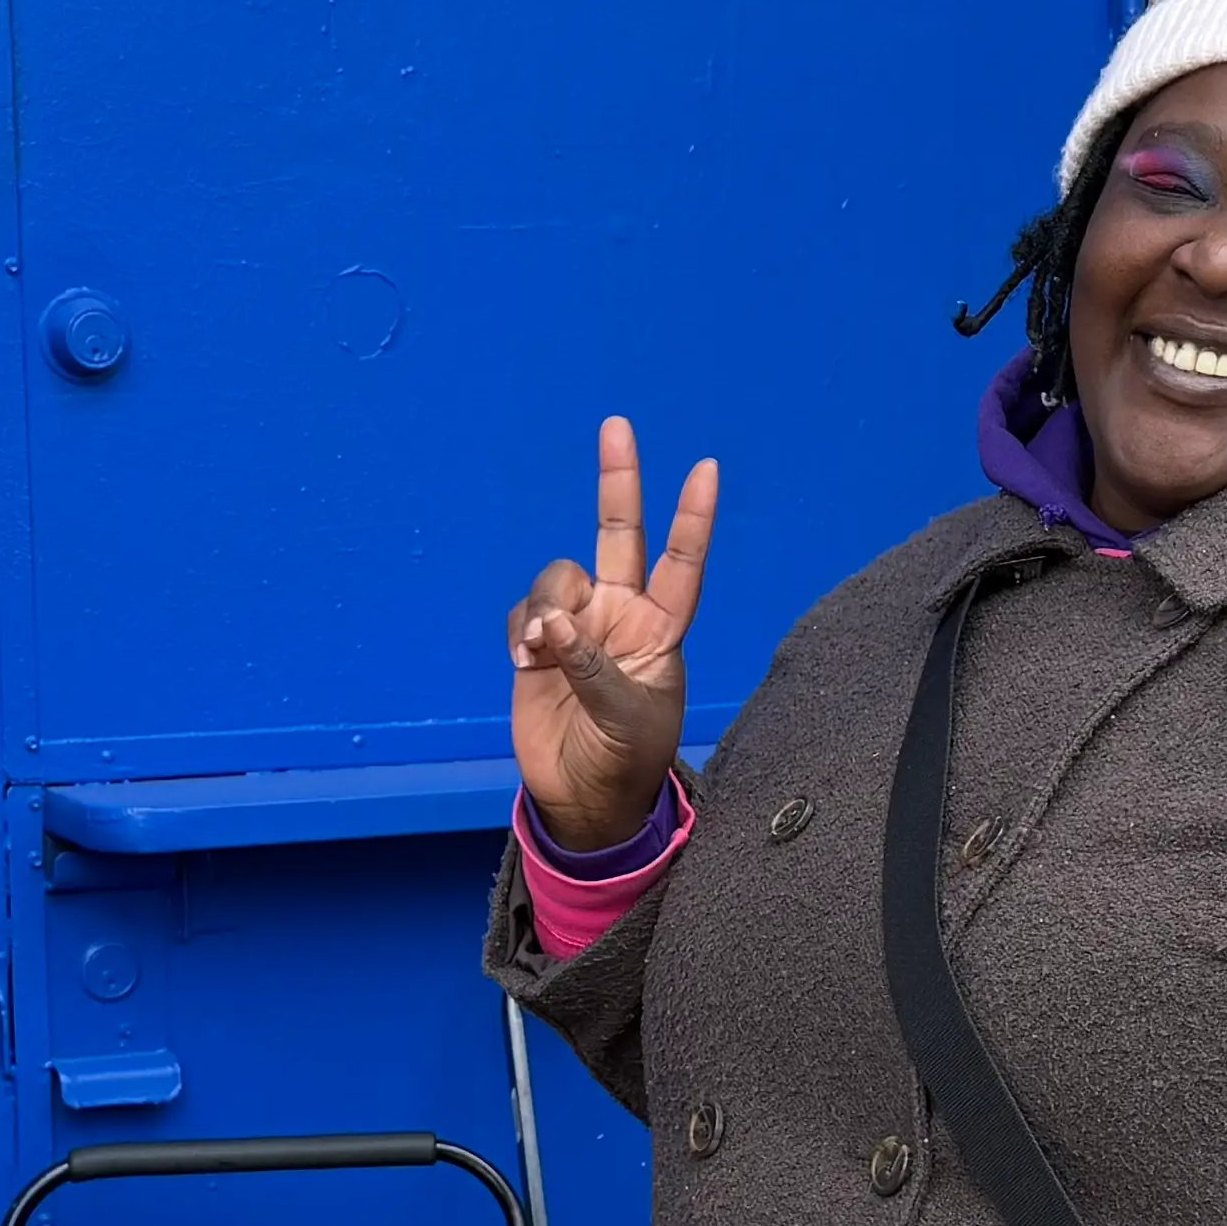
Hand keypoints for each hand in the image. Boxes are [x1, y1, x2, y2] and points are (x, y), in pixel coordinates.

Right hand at [507, 415, 717, 847]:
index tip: (706, 470)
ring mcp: (578, 627)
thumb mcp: (624, 718)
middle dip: (617, 482)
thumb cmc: (625, 761)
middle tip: (617, 427)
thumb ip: (589, 666)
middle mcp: (621, 615)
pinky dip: (521, 632)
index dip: (691, 518)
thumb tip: (550, 625)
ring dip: (544, 606)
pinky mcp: (536, 646)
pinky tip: (526, 663)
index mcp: (661, 629)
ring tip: (538, 651)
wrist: (582, 799)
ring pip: (556, 580)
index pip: (681, 563)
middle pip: (618, 535)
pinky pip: (523, 614)